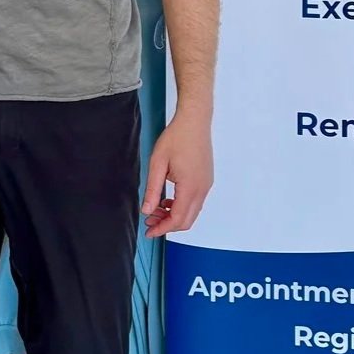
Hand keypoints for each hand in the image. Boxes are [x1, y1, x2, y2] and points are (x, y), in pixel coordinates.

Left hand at [141, 109, 213, 237]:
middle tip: (150, 222)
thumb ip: (152, 189)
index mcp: (190, 187)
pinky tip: (167, 200)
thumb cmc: (176, 138)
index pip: (177, 219)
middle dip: (167, 225)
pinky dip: (181, 207)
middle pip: (187, 220)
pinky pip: (195, 202)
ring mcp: (206, 185)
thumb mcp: (157, 163)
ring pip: (192, 212)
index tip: (149, 232)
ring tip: (155, 210)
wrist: (195, 121)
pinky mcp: (206, 180)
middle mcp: (202, 189)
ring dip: (174, 216)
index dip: (162, 229)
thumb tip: (147, 210)